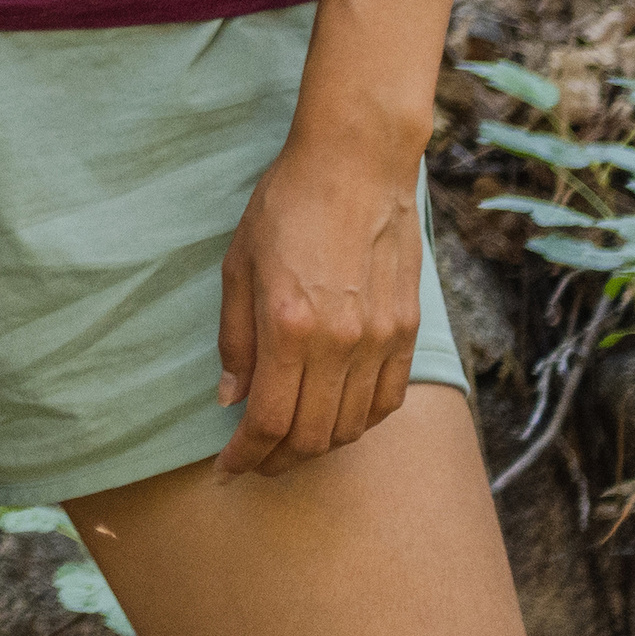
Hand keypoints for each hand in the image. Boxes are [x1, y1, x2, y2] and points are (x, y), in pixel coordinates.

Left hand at [213, 129, 429, 473]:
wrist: (356, 165)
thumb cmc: (286, 206)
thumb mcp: (238, 265)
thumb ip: (235, 339)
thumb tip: (230, 400)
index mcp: (289, 326)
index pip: (268, 420)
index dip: (245, 455)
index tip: (227, 470)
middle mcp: (340, 342)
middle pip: (312, 436)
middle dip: (277, 460)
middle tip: (254, 463)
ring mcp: (380, 340)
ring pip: (352, 426)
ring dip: (317, 447)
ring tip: (289, 445)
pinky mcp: (407, 331)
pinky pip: (385, 401)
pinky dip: (359, 423)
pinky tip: (336, 420)